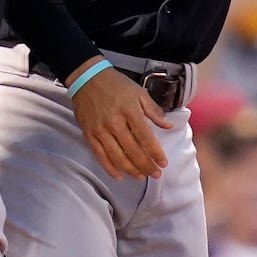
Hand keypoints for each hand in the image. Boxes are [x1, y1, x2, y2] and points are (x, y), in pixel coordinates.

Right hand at [68, 62, 172, 180]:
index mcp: (130, 111)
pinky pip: (100, 157)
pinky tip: (120, 176)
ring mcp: (100, 131)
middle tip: (156, 174)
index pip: (146, 137)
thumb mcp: (139, 92)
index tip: (164, 163)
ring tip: (141, 177)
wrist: (87, 78)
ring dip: (131, 170)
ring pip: (117, 157)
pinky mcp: (89, 135)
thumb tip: (168, 125)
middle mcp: (115, 123)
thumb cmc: (116, 84)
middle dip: (146, 165)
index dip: (156, 153)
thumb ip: (154, 110)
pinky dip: (110, 169)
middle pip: (132, 151)